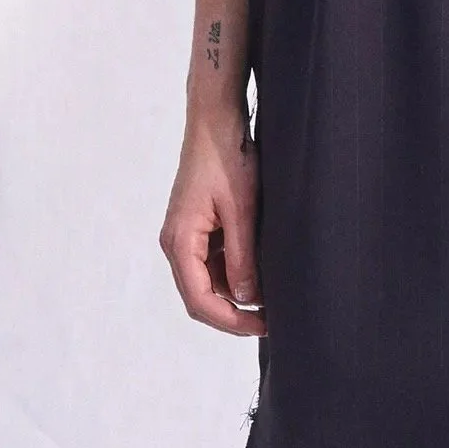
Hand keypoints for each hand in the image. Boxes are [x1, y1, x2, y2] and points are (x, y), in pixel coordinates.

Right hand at [160, 108, 263, 335]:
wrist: (216, 121)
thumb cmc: (227, 158)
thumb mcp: (242, 210)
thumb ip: (243, 258)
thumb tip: (246, 299)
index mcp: (179, 241)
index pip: (200, 300)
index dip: (231, 321)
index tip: (263, 326)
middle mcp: (176, 243)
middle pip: (200, 297)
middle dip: (233, 314)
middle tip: (270, 321)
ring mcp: (186, 236)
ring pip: (208, 282)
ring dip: (235, 294)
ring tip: (272, 295)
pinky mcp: (198, 228)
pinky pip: (213, 263)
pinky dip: (234, 273)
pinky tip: (261, 272)